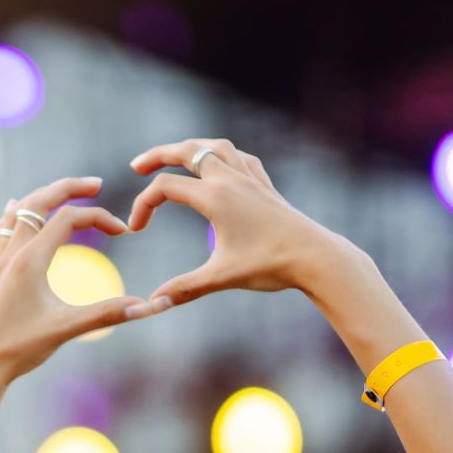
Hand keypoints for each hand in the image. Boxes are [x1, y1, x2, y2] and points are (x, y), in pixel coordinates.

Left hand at [0, 177, 147, 383]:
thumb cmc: (19, 348)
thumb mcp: (66, 329)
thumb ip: (107, 314)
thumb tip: (148, 307)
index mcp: (30, 259)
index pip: (68, 218)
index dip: (100, 218)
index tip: (124, 232)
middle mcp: (13, 252)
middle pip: (40, 201)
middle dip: (69, 188)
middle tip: (97, 184)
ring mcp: (1, 261)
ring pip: (19, 211)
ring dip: (43, 196)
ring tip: (64, 192)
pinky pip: (3, 228)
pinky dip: (16, 212)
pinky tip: (14, 206)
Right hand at [128, 138, 349, 309]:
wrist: (316, 257)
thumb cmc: (271, 265)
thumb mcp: (222, 277)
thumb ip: (184, 288)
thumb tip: (151, 305)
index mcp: (216, 197)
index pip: (165, 187)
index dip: (143, 206)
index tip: (137, 231)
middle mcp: (231, 180)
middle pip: (187, 151)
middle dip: (158, 155)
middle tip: (136, 167)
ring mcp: (250, 179)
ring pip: (214, 146)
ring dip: (190, 148)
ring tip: (174, 157)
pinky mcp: (265, 185)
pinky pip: (239, 157)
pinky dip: (221, 154)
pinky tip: (219, 164)